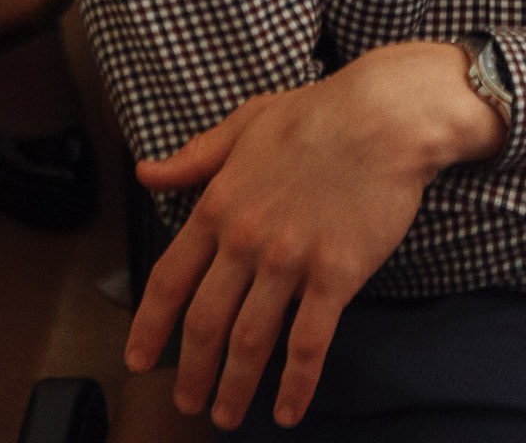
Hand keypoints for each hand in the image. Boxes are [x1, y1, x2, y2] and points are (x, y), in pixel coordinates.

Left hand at [127, 40, 502, 430]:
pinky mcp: (336, 274)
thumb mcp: (246, 123)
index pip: (170, 279)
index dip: (150, 326)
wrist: (386, 115)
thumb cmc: (320, 113)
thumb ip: (195, 157)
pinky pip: (309, 342)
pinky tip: (287, 410)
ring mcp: (290, 260)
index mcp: (219, 206)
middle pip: (205, 323)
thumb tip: (149, 174)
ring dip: (234, 387)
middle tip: (186, 401)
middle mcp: (246, 240)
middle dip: (191, 371)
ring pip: (250, 341)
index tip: (138, 358)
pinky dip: (295, 384)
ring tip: (226, 415)